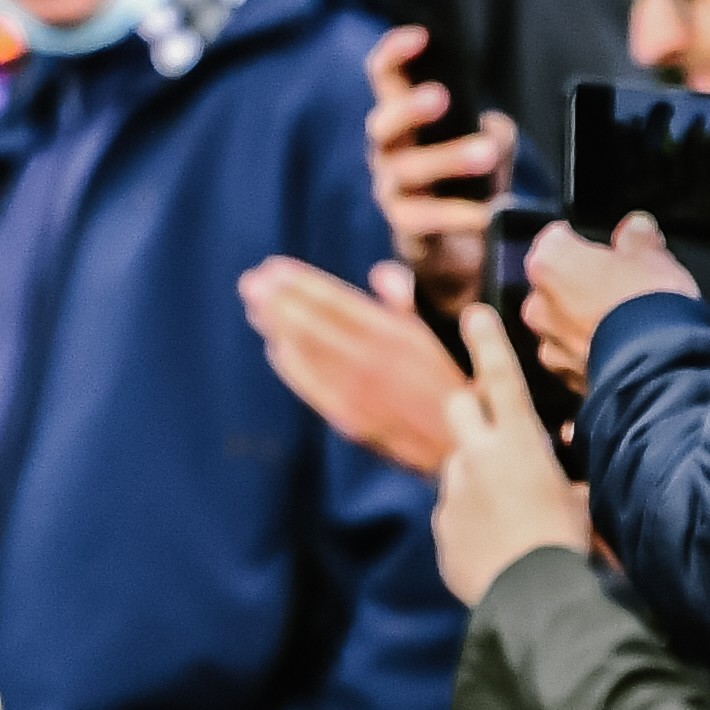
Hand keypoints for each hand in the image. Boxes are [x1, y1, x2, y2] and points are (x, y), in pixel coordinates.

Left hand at [241, 257, 468, 475]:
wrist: (458, 444)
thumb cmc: (447, 384)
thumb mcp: (432, 337)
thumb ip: (402, 304)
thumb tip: (380, 273)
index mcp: (394, 335)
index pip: (336, 301)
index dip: (302, 282)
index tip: (274, 266)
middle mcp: (370, 360)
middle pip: (312, 323)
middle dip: (278, 300)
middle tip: (250, 281)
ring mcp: (355, 390)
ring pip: (305, 351)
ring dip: (276, 326)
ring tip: (254, 306)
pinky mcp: (347, 417)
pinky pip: (310, 385)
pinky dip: (290, 365)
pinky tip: (275, 348)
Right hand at [361, 26, 517, 308]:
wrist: (459, 251)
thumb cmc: (469, 183)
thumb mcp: (488, 145)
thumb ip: (490, 131)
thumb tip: (488, 129)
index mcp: (402, 120)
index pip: (385, 78)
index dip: (395, 55)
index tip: (420, 36)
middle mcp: (387, 152)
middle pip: (383, 124)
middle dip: (409, 108)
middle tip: (442, 97)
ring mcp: (391, 191)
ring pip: (407, 170)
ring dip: (447, 158)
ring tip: (485, 154)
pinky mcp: (405, 229)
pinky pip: (425, 218)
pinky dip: (460, 213)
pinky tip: (488, 211)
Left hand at [432, 305, 592, 606]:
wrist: (534, 596)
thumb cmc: (571, 543)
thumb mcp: (584, 500)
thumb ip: (564, 479)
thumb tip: (564, 480)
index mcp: (518, 443)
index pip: (500, 378)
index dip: (488, 343)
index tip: (474, 315)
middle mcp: (477, 458)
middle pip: (459, 408)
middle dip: (471, 408)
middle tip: (491, 425)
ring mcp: (453, 492)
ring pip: (460, 468)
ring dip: (479, 478)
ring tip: (513, 517)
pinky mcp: (441, 527)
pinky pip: (456, 514)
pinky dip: (474, 522)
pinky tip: (500, 549)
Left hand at [523, 215, 700, 391]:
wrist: (660, 363)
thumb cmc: (651, 304)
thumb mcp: (653, 257)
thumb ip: (638, 237)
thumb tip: (636, 227)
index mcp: (551, 262)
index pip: (555, 238)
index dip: (582, 241)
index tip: (604, 249)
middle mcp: (538, 302)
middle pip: (553, 283)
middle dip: (580, 283)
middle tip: (618, 286)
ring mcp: (548, 340)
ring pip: (560, 322)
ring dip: (582, 320)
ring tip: (621, 321)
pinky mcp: (563, 373)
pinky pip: (572, 355)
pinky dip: (589, 350)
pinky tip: (619, 348)